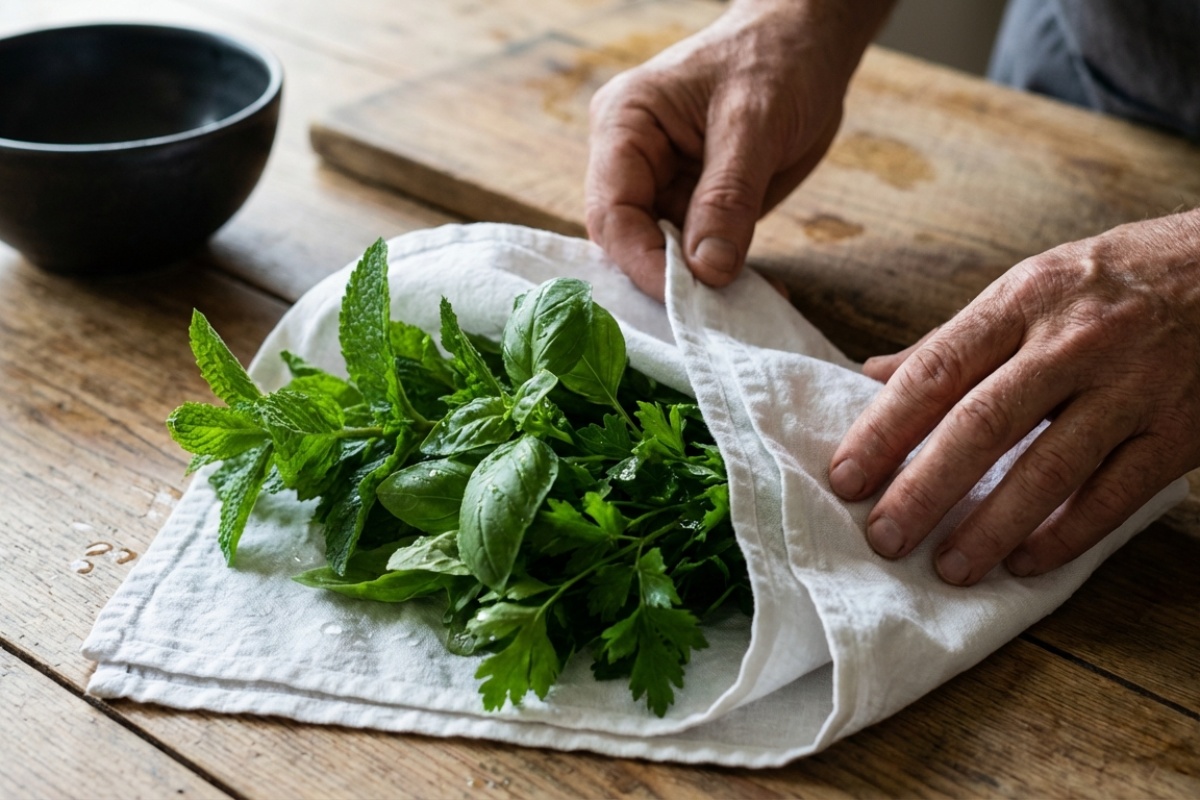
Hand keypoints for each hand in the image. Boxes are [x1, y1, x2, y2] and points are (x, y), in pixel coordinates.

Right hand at [585, 0, 892, 298]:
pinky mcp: (691, 206)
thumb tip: (707, 270)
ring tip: (739, 311)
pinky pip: (695, 254)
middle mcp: (631, 161)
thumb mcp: (755, 123)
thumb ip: (727, 197)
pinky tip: (755, 292)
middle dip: (667, 281)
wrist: (808, 43)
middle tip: (713, 318)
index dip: (642, 261)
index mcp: (624, 125)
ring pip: (661, 256)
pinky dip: (722, 277)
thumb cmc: (776, 60)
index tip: (685, 298)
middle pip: (627, 241)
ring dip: (698, 288)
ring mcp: (660, 186)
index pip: (612, 210)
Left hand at [830, 210, 1199, 584]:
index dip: (884, 429)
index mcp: (1022, 301)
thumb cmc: (1114, 281)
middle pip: (982, 424)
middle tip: (884, 537)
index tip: (845, 477)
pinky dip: (1066, 534)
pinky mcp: (1178, 431)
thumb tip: (873, 374)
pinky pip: (1115, 494)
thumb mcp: (1031, 286)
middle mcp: (1073, 342)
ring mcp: (1130, 388)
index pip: (937, 370)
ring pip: (1049, 468)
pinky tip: (1025, 562)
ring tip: (948, 568)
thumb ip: (954, 339)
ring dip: (992, 526)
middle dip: (924, 488)